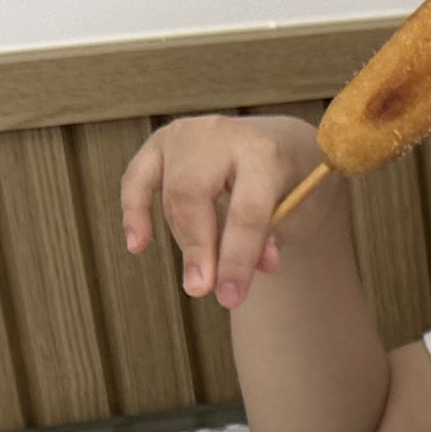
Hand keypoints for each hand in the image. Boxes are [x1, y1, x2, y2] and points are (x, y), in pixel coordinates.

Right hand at [117, 112, 327, 309]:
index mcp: (264, 152)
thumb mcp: (297, 212)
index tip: (230, 298)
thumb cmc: (291, 183)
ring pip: (171, 196)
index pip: (245, 210)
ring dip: (187, 241)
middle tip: (200, 289)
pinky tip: (136, 245)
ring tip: (206, 269)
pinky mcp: (162, 141)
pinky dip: (134, 212)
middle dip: (196, 248)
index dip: (236, 258)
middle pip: (193, 195)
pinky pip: (136, 178)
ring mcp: (187, 134)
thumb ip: (267, 242)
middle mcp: (221, 136)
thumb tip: (232, 279)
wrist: (282, 144)